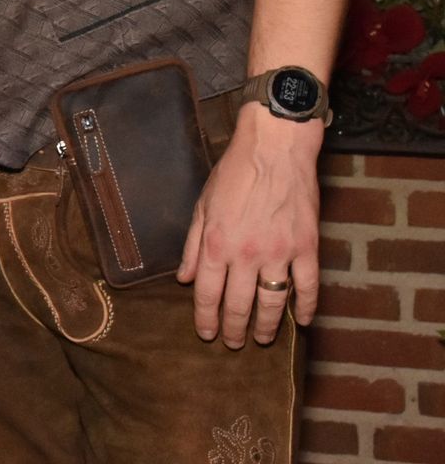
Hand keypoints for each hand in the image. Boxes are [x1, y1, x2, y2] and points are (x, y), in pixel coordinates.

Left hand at [177, 104, 322, 347]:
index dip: (206, 318)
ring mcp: (280, 252)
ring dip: (267, 326)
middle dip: (234, 328)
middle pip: (239, 304)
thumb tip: (184, 279)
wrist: (274, 149)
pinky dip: (307, 306)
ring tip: (263, 339)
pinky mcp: (307, 247)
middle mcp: (247, 254)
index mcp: (217, 244)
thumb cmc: (234, 173)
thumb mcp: (202, 206)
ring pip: (273, 302)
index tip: (206, 334)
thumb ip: (193, 246)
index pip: (207, 293)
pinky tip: (302, 321)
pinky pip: (309, 286)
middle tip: (232, 344)